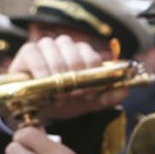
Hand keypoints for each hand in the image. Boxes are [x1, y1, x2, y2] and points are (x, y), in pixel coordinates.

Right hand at [9, 36, 127, 120]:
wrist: (39, 108)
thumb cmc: (65, 100)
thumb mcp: (89, 101)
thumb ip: (108, 96)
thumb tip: (125, 90)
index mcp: (83, 53)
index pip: (93, 58)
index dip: (91, 77)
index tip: (88, 94)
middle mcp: (66, 46)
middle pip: (75, 55)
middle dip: (74, 79)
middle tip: (71, 97)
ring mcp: (47, 46)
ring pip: (55, 51)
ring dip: (57, 75)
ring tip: (56, 93)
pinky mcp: (28, 50)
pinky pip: (34, 53)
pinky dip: (40, 69)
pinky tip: (42, 81)